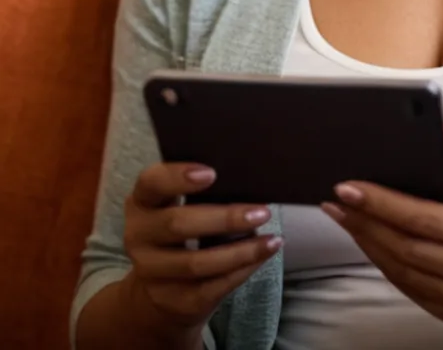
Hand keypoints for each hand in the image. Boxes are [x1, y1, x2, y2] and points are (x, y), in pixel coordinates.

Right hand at [122, 162, 282, 335]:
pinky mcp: (173, 300)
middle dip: (224, 218)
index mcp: (142, 203)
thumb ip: (202, 190)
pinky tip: (263, 255)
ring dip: (240, 251)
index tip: (211, 173)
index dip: (177, 177)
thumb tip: (249, 177)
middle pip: (177, 225)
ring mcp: (152, 273)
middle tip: (261, 212)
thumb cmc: (182, 230)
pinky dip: (242, 269)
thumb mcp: (178, 205)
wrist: (162, 288)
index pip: (151, 183)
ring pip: (196, 263)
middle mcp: (138, 237)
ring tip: (272, 240)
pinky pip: (211, 286)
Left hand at [319, 131, 442, 348]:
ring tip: (341, 215)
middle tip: (334, 197)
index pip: (421, 217)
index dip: (381, 202)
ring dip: (364, 240)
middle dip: (362, 220)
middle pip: (402, 244)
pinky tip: (366, 239)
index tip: (350, 186)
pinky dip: (380, 261)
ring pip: (397, 267)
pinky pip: (403, 285)